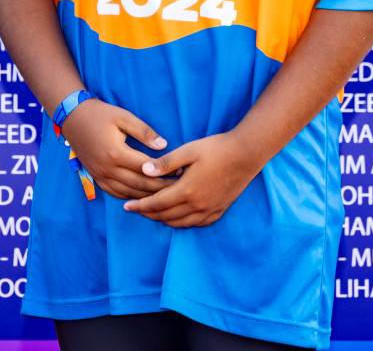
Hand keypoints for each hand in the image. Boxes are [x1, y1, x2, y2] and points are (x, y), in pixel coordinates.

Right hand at [59, 99, 170, 199]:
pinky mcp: (96, 178)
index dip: (165, 171)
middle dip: (161, 188)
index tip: (181, 172)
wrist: (72, 118)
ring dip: (148, 196)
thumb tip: (164, 145)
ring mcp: (100, 175)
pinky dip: (131, 197)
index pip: (147, 168)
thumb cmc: (100, 114)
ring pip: (129, 193)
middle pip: (140, 184)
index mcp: (116, 153)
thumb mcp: (123, 116)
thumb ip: (144, 132)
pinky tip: (143, 196)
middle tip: (179, 188)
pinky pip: (115, 193)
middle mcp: (108, 168)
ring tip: (165, 195)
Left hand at [123, 131, 260, 226]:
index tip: (126, 206)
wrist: (246, 154)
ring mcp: (210, 209)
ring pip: (181, 223)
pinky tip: (178, 217)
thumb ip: (165, 163)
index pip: (157, 204)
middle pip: (166, 216)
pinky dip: (183, 223)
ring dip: (164, 220)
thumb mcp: (188, 151)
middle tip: (135, 210)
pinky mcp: (219, 210)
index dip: (140, 206)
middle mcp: (197, 205)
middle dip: (148, 214)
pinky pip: (197, 223)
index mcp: (187, 190)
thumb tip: (144, 170)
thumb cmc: (216, 149)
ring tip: (152, 214)